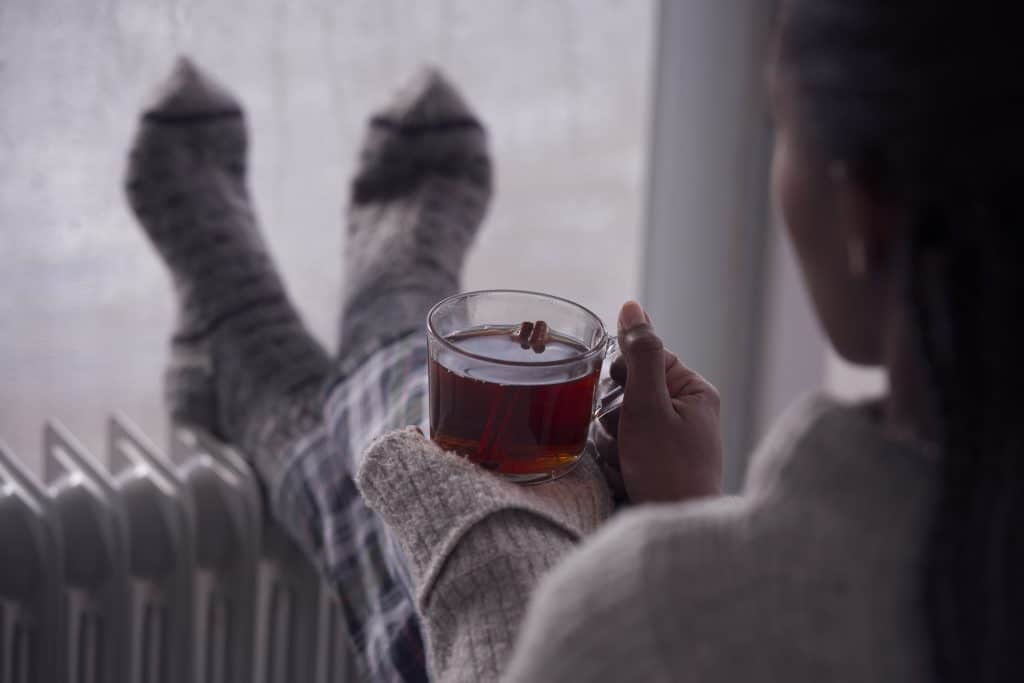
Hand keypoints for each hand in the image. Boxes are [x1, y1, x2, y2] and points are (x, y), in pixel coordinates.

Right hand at [608, 301, 721, 502]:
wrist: (673, 529)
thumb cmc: (667, 471)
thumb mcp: (648, 405)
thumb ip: (639, 354)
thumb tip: (632, 307)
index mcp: (694, 391)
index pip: (643, 358)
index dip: (623, 379)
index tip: (624, 403)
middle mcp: (686, 412)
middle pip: (626, 391)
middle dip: (614, 418)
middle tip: (627, 440)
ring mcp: (670, 441)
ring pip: (618, 423)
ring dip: (612, 444)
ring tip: (628, 464)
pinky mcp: (655, 465)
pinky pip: (620, 450)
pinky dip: (616, 463)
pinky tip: (627, 478)